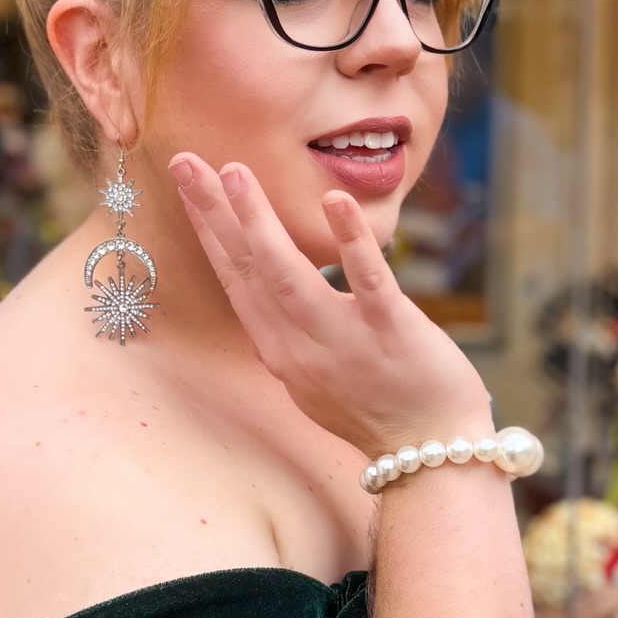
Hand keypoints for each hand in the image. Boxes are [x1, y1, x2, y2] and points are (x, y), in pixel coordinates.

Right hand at [170, 153, 489, 457]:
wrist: (431, 456)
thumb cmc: (376, 409)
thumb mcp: (315, 379)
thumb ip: (289, 336)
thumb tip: (269, 297)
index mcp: (280, 351)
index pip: (235, 281)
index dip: (209, 231)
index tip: (188, 186)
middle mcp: (299, 346)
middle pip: (246, 270)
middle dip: (212, 213)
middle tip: (185, 161)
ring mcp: (342, 340)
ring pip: (288, 275)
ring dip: (258, 221)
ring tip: (235, 172)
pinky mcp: (391, 332)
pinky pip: (367, 281)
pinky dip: (349, 240)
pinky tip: (334, 201)